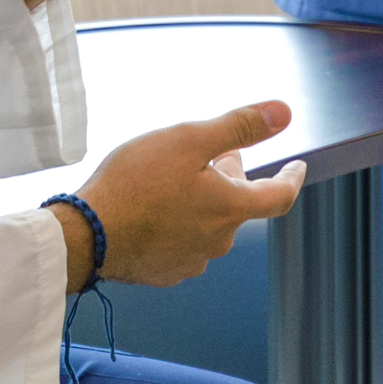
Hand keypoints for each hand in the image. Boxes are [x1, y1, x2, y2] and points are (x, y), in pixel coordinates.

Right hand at [73, 101, 305, 287]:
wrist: (86, 235)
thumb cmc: (135, 184)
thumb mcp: (189, 140)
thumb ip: (239, 126)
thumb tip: (284, 113)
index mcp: (230, 208)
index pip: (279, 196)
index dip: (291, 178)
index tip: (296, 167)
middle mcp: (218, 240)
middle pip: (237, 204)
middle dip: (231, 179)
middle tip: (211, 155)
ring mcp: (190, 259)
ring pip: (209, 223)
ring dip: (203, 201)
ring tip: (175, 178)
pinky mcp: (164, 271)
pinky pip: (183, 242)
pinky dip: (179, 222)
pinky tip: (155, 208)